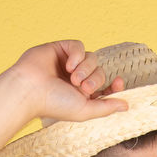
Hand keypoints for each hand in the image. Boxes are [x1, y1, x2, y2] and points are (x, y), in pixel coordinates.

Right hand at [9, 40, 127, 123]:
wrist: (30, 90)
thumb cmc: (54, 104)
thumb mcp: (85, 110)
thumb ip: (106, 108)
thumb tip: (127, 105)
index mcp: (82, 94)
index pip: (105, 86)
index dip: (114, 85)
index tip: (118, 83)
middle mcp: (76, 78)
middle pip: (100, 71)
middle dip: (95, 79)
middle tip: (82, 87)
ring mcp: (68, 63)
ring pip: (92, 58)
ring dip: (86, 68)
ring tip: (73, 78)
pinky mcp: (60, 49)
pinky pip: (79, 46)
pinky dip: (78, 55)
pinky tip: (69, 65)